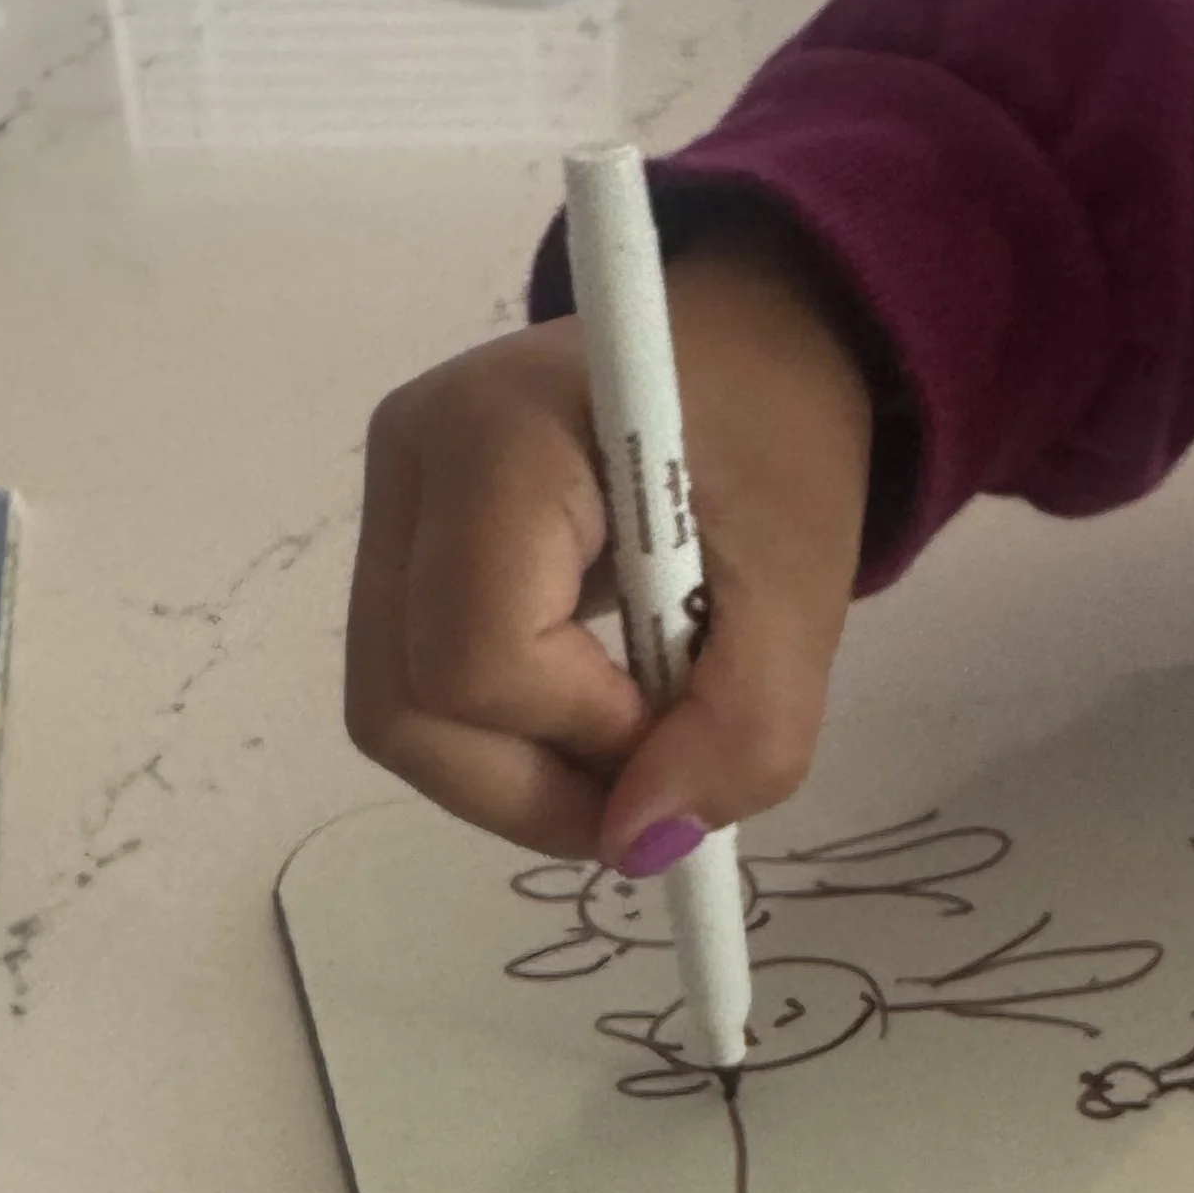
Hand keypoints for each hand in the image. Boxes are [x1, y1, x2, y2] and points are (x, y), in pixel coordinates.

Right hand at [346, 221, 875, 864]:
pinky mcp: (398, 543)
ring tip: (630, 747)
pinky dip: (504, 739)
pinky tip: (592, 710)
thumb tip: (640, 843)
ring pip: (398, 715)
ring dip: (517, 777)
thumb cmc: (778, 439)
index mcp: (501, 434)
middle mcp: (410, 458)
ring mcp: (388, 500)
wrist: (749, 349)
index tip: (684, 710)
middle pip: (407, 707)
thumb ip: (746, 727)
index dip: (584, 733)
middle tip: (651, 787)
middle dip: (532, 788)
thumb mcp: (805, 587)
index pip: (479, 656)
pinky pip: (414, 687)